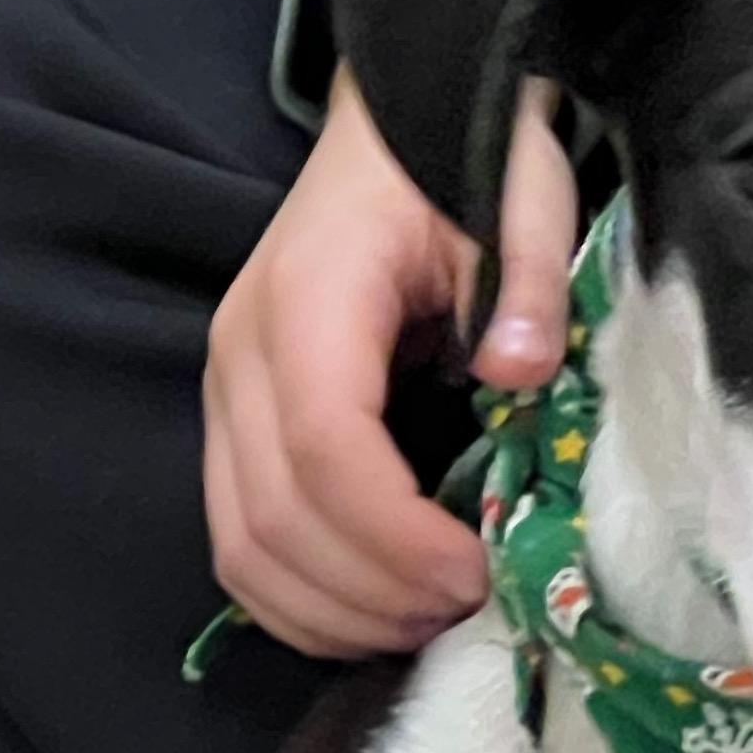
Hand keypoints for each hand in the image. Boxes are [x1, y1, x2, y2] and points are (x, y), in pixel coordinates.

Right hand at [203, 64, 577, 654]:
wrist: (391, 128)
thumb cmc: (454, 164)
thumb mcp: (518, 198)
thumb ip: (526, 279)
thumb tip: (519, 370)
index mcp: (308, 298)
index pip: (327, 450)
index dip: (399, 537)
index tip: (479, 571)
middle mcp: (241, 355)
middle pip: (274, 520)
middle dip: (375, 592)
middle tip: (467, 610)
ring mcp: (226, 397)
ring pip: (243, 550)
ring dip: (336, 612)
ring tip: (427, 624)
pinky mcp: (235, 430)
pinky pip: (240, 546)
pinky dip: (302, 602)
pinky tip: (376, 615)